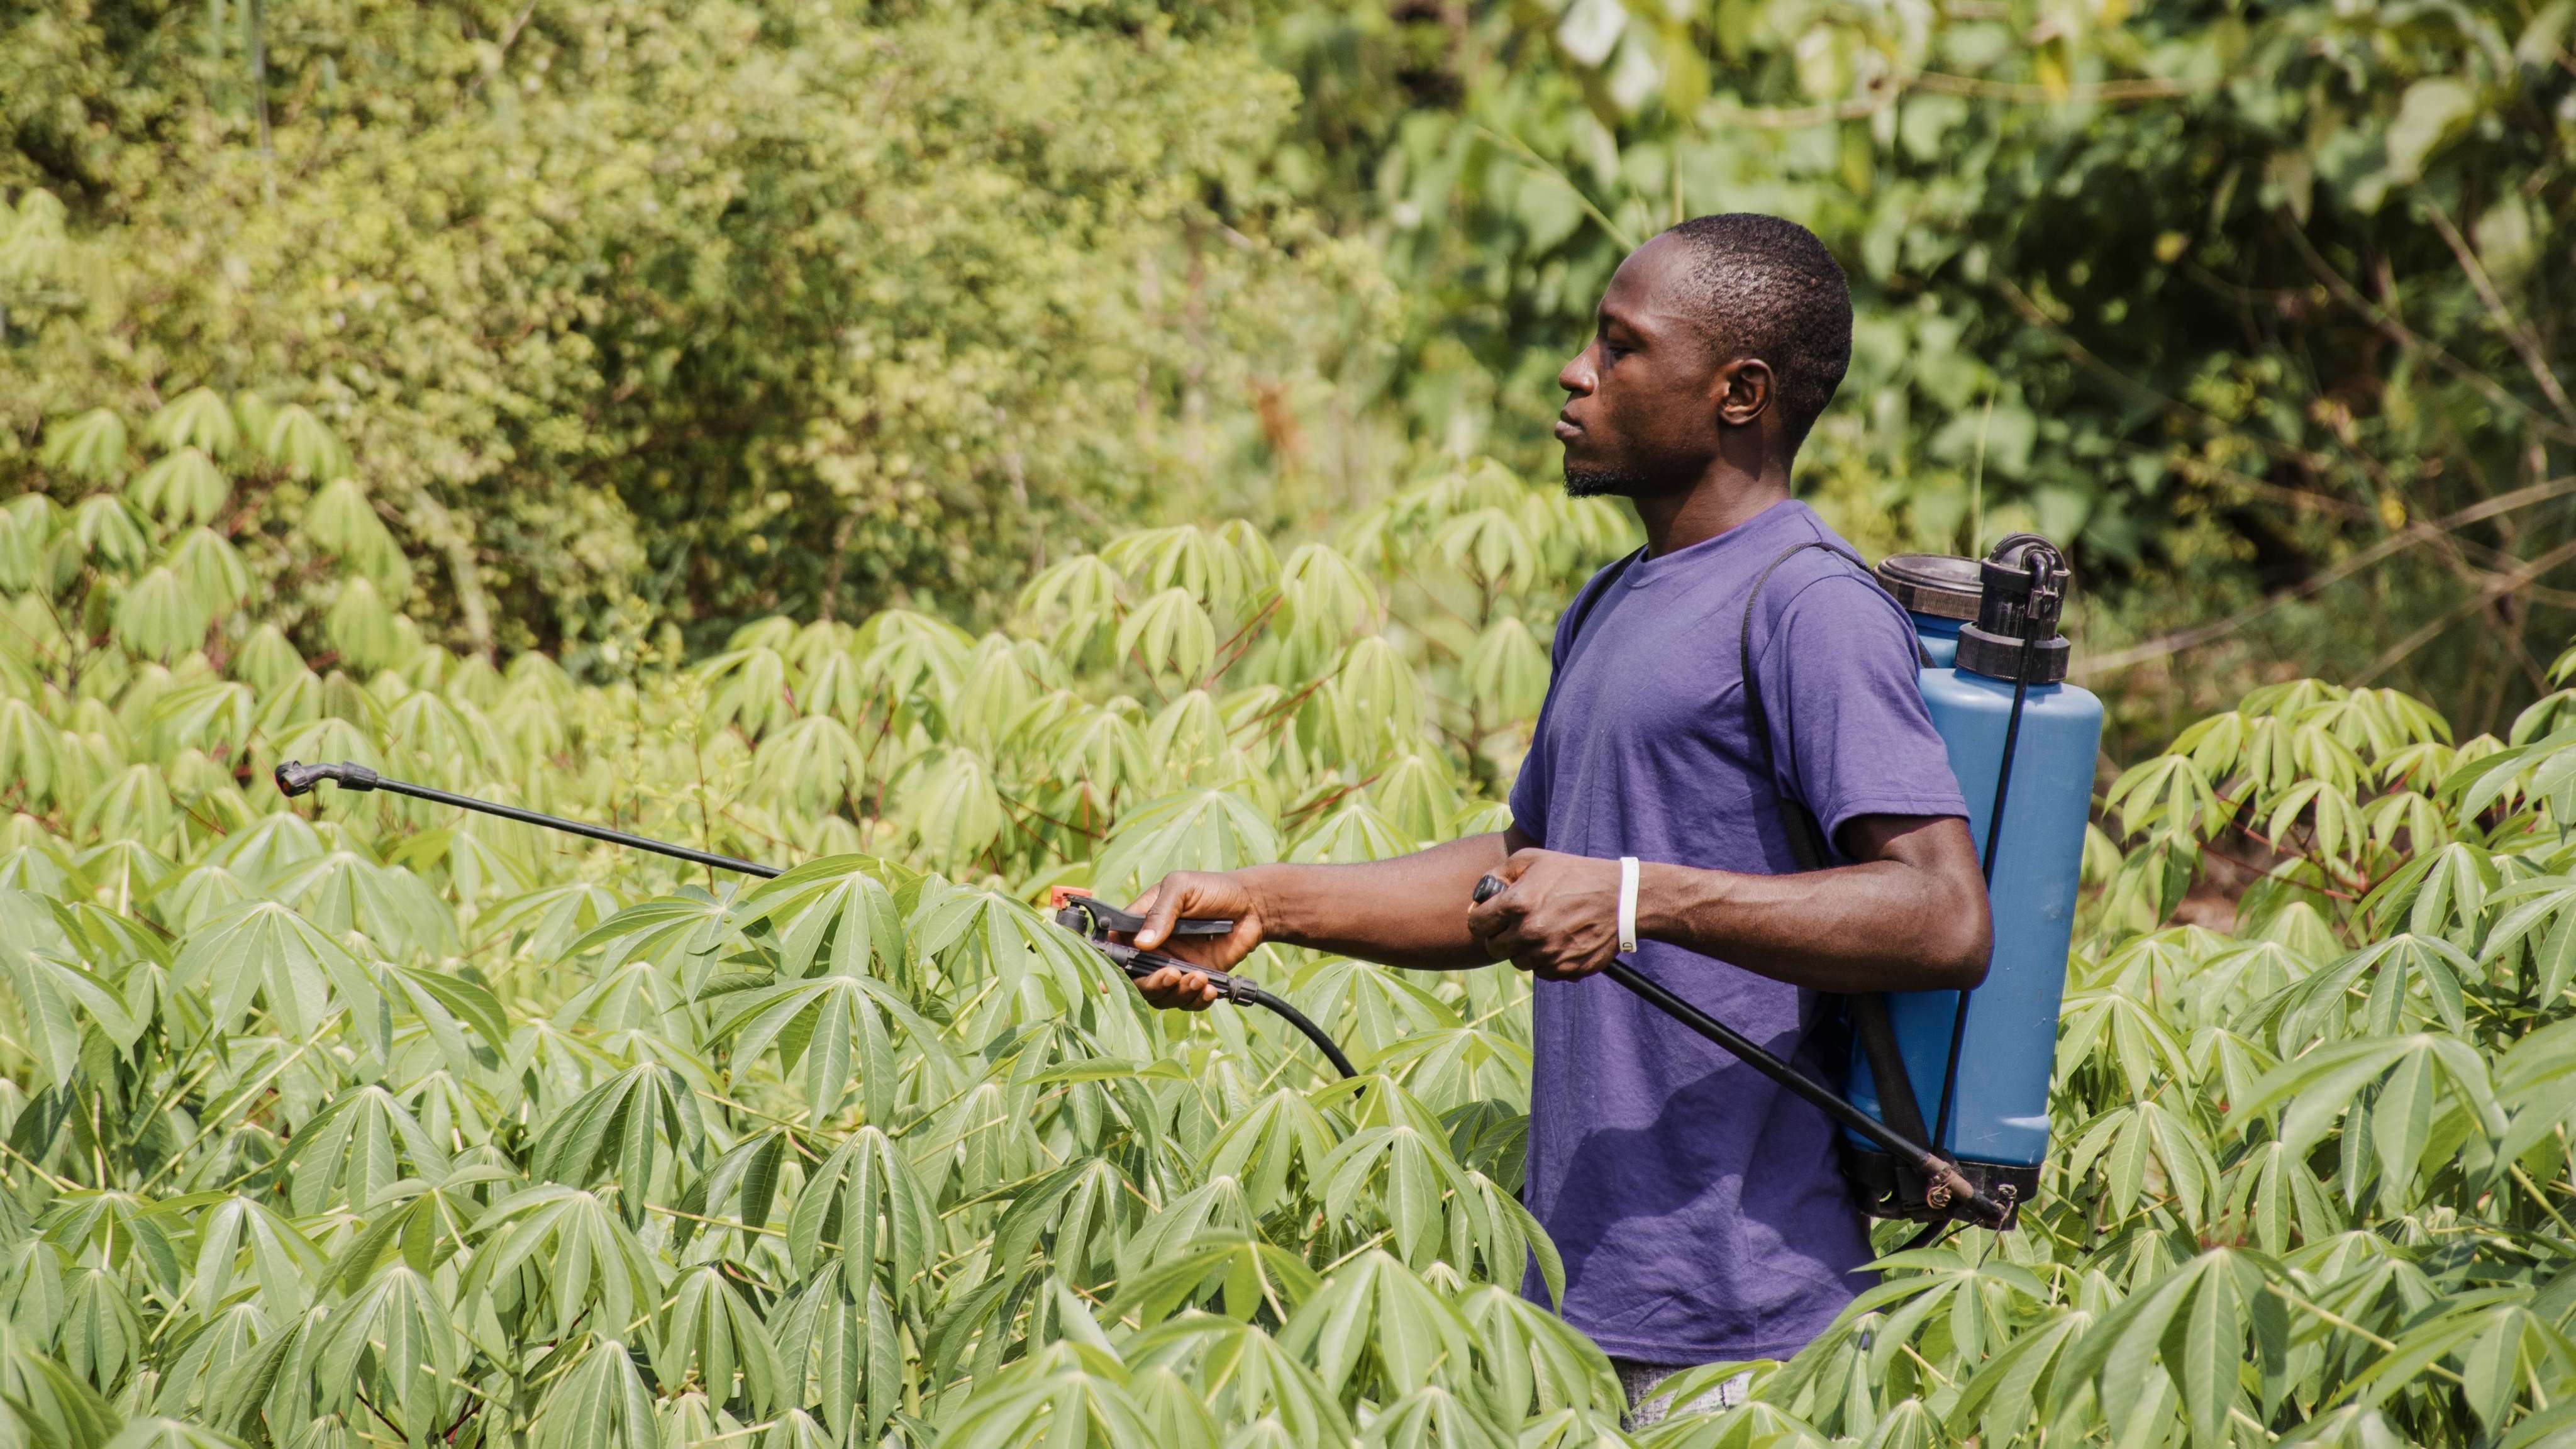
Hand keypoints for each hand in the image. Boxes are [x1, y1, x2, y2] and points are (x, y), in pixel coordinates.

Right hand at [1123, 870, 1269, 1010]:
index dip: (1111, 965)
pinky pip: (1187, 1001)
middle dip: (1151, 984)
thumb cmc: (1214, 889)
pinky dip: (1196, 1001)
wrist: (1253, 906)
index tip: (1113, 978)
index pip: (1116, 947)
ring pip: (1161, 995)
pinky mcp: (1196, 978)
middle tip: (1173, 975)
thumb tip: (1142, 943)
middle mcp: (1154, 949)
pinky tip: (1210, 989)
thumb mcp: (1182, 888)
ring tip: (1200, 978)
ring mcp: (1174, 965)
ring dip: (1178, 993)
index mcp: (1142, 924)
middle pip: (1137, 980)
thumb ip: (1161, 912)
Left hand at [1464, 848, 1622, 980]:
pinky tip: (1559, 941)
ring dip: (1524, 950)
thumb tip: (1480, 898)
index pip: (1476, 925)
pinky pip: (1543, 971)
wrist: (1621, 898)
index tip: (1490, 917)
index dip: (1481, 920)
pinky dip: (1546, 960)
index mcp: (1517, 904)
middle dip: (1500, 937)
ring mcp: (1549, 953)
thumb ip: (1498, 874)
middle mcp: (1530, 932)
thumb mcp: (1533, 859)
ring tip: (1542, 930)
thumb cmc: (1574, 874)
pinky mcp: (1566, 969)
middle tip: (1516, 925)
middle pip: (1494, 948)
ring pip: (1519, 962)